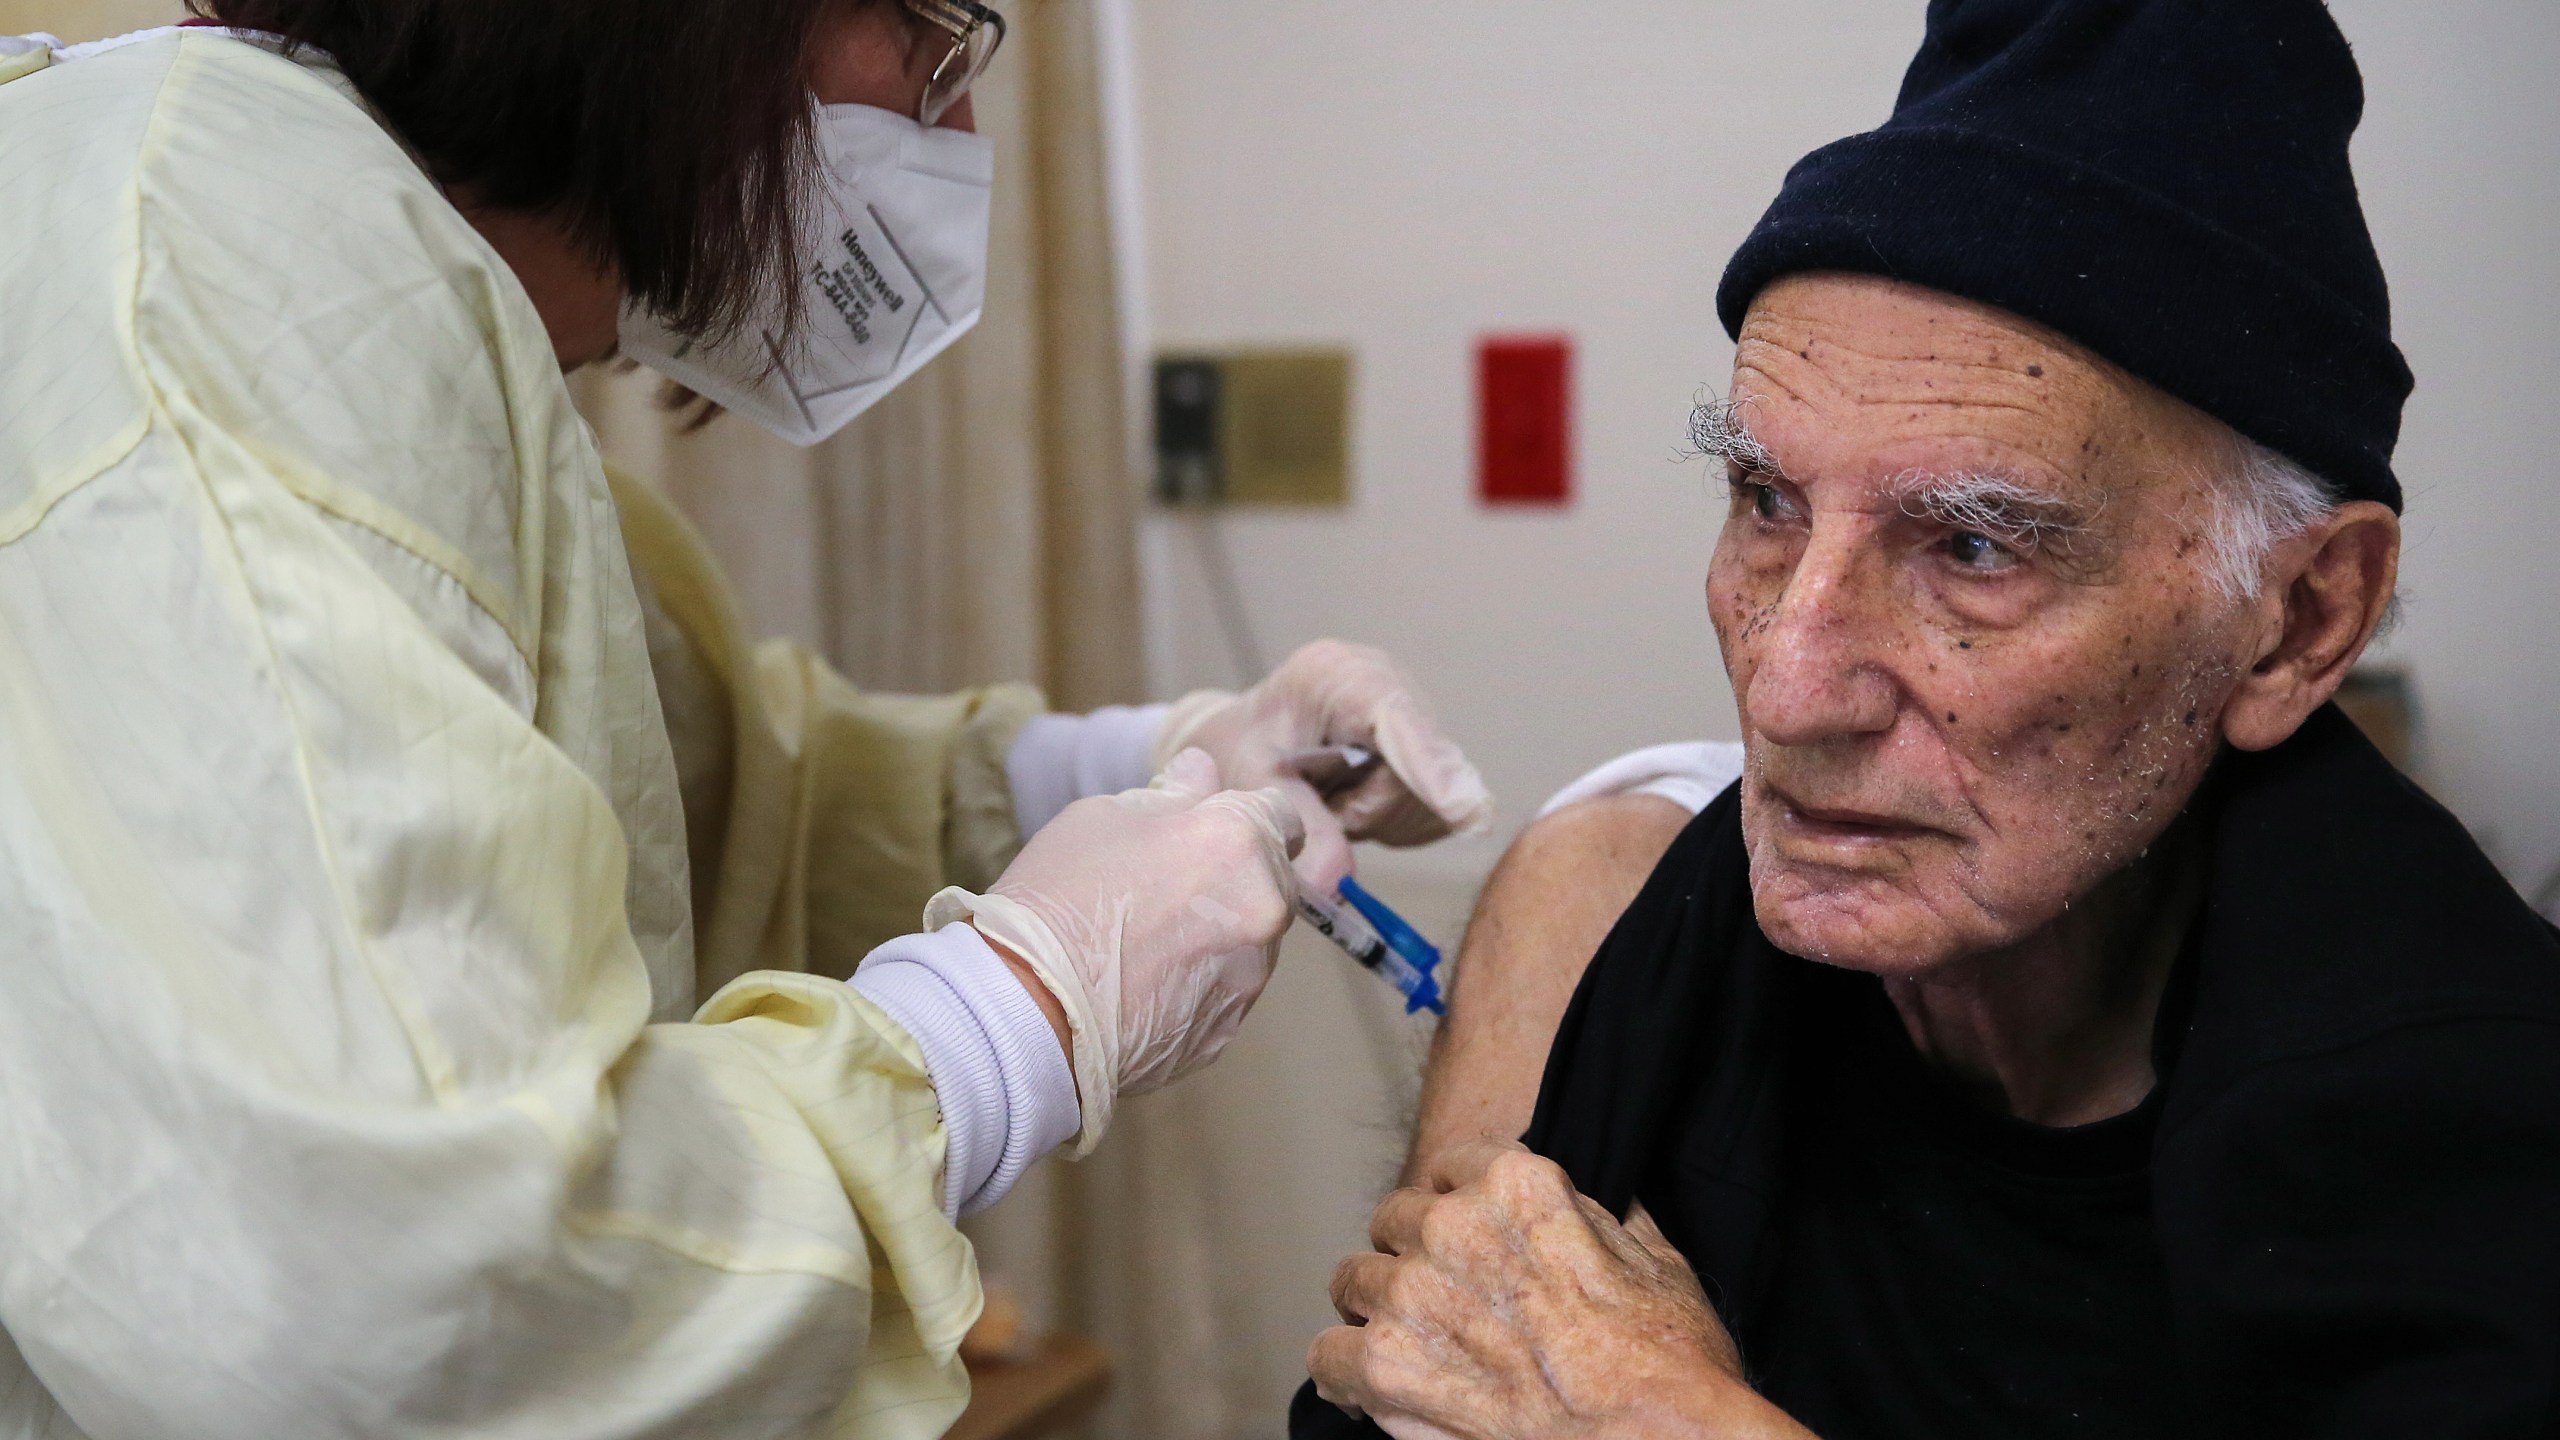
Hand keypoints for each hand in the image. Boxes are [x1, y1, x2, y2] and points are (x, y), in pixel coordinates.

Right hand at [928, 750, 1302, 1152]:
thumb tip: (1202, 771)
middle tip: (1165, 890)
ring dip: (1220, 933)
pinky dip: (1199, 985)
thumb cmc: (1059, 897)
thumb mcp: (1103, 818)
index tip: (1214, 830)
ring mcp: (1250, 978)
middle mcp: (1264, 910)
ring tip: (1147, 945)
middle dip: (1235, 878)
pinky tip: (1144, 986)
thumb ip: (1172, 796)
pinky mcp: (1227, 1032)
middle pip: (1273, 881)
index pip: (1282, 815)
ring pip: (1253, 940)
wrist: (1024, 1010)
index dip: (1246, 818)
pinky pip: (1225, 993)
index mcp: (1239, 843)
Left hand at [1157, 641, 1491, 890]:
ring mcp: (1413, 719)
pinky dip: (1387, 824)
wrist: (1246, 739)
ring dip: (1375, 818)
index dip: (1434, 768)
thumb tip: (1337, 882)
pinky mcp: (1426, 755)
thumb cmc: (1240, 748)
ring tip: (1326, 798)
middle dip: (1369, 808)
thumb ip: (1295, 824)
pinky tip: (1349, 803)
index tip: (1469, 814)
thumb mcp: (1250, 783)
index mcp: (1336, 674)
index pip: (1397, 719)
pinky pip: (1428, 811)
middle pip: (1417, 771)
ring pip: (1426, 798)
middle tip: (1317, 805)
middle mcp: (1388, 687)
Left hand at [1309, 1141, 1804, 1439]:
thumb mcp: (1653, 1258)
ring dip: (1377, 1309)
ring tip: (1410, 1345)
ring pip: (1352, 1279)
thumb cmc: (1668, 1360)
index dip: (1456, 1204)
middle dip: (1413, 1256)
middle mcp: (1454, 1226)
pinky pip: (1329, 1354)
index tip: (1464, 1235)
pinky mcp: (1388, 1363)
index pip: (1450, 1165)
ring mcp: (1414, 1293)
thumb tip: (1589, 1206)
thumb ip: (1601, 1218)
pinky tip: (1371, 1387)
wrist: (1658, 1436)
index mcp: (1518, 1185)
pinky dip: (1346, 1373)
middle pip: (1394, 1220)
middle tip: (1445, 1303)